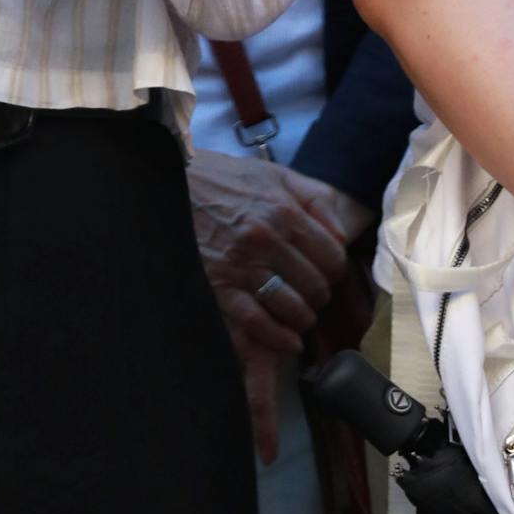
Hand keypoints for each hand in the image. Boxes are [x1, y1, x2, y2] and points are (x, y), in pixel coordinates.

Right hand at [188, 151, 351, 463]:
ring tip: (298, 314)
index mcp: (284, 210)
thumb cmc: (225, 179)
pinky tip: (287, 339)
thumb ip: (314, 198)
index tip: (325, 273)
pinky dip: (279, 338)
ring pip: (293, 308)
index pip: (332, 257)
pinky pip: (258, 323)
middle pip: (316, 286)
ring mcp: (241, 265)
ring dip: (302, 318)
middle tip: (311, 295)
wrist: (171, 183)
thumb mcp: (274, 174)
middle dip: (319, 295)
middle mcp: (266, 239)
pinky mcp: (219, 286)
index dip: (334, 270)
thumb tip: (342, 233)